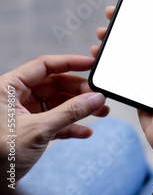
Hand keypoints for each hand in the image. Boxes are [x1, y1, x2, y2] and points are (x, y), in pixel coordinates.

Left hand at [0, 55, 109, 179]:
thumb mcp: (38, 130)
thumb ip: (70, 112)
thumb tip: (96, 99)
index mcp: (8, 88)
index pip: (44, 66)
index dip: (70, 63)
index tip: (91, 65)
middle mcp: (15, 98)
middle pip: (55, 84)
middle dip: (79, 92)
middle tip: (99, 97)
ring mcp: (22, 114)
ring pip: (57, 104)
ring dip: (80, 109)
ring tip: (101, 112)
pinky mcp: (29, 130)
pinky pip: (55, 122)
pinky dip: (71, 126)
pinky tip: (85, 132)